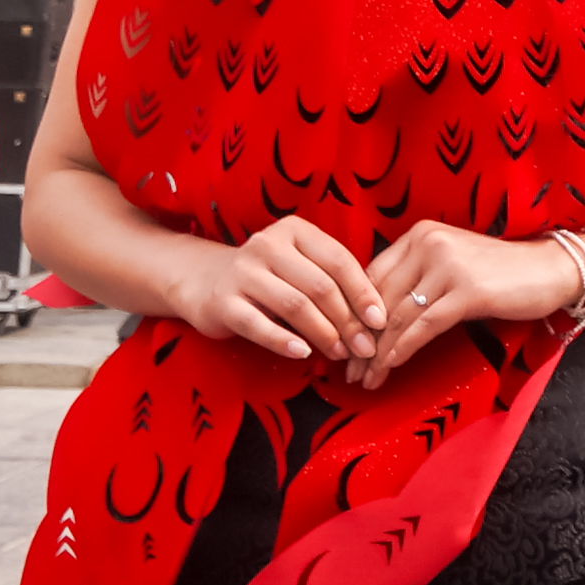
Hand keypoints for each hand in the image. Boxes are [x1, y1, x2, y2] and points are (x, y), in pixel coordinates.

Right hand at [160, 211, 385, 362]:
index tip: (380, 321)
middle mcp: (268, 245)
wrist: (204, 281)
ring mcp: (243, 272)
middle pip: (320, 286)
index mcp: (295, 230)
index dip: (363, 292)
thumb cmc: (268, 277)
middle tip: (365, 347)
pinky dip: (284, 341)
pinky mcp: (223, 302)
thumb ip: (331, 281)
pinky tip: (303, 353)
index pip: (339, 260)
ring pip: (295, 304)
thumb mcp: (300, 266)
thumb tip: (374, 318)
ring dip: (323, 333)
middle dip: (348, 320)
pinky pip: (259, 325)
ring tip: (340, 354)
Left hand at [355, 219, 582, 386]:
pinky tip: (391, 367)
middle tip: (348, 371)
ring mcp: (448, 266)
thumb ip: (414, 278)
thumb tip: (372, 317)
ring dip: (378, 353)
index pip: (371, 276)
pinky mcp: (467, 291)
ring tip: (366, 377)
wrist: (549, 269)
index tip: (343, 344)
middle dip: (361, 340)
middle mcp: (429, 243)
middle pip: (380, 299)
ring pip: (399, 316)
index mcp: (419, 234)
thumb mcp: (449, 265)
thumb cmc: (498, 273)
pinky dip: (403, 349)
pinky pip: (424, 326)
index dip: (352, 314)